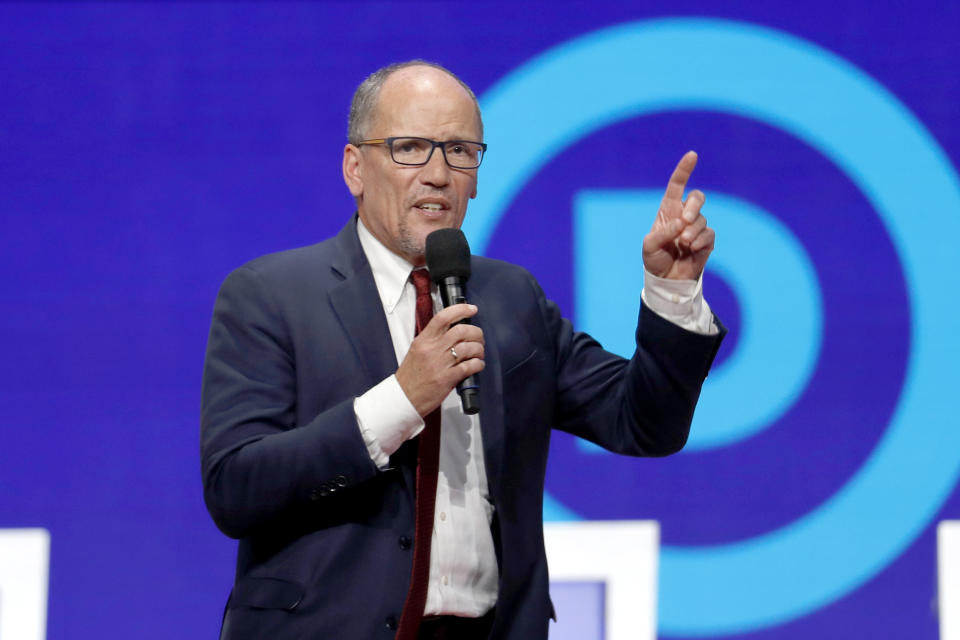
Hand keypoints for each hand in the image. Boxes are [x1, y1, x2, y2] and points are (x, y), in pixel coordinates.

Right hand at [395, 303, 484, 415]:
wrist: (403, 398)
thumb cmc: (410, 376)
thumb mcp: (416, 351)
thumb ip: (433, 340)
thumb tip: (454, 331)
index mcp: (423, 341)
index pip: (443, 317)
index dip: (460, 309)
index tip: (472, 309)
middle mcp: (432, 350)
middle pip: (461, 330)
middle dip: (476, 332)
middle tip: (479, 337)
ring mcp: (439, 364)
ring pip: (468, 348)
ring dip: (479, 349)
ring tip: (479, 354)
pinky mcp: (447, 379)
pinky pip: (469, 367)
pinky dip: (478, 364)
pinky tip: (477, 365)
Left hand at [642, 151, 714, 279]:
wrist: (666, 279)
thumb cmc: (655, 259)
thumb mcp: (650, 245)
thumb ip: (663, 232)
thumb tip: (681, 223)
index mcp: (668, 210)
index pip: (677, 185)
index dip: (684, 170)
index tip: (692, 155)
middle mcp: (684, 215)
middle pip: (697, 197)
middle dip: (694, 205)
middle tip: (685, 219)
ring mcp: (696, 227)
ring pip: (702, 219)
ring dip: (692, 230)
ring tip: (683, 243)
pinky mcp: (706, 241)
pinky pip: (709, 234)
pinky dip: (700, 240)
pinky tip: (692, 248)